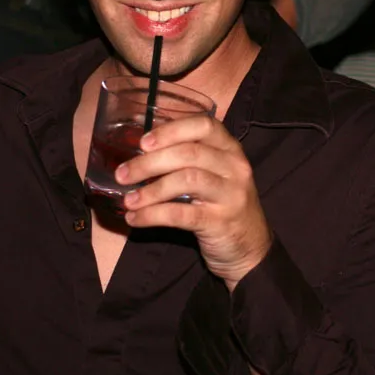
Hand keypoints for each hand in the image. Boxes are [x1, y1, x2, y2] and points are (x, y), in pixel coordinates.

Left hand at [116, 116, 271, 290]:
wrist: (251, 248)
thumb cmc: (223, 206)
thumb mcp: (216, 176)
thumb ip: (189, 161)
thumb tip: (139, 154)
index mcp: (231, 150)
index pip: (205, 126)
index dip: (172, 130)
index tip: (143, 142)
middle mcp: (235, 168)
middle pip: (190, 153)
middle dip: (150, 162)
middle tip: (123, 174)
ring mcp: (231, 195)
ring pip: (186, 180)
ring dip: (150, 190)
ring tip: (128, 200)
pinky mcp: (221, 222)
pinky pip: (181, 214)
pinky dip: (153, 215)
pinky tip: (135, 219)